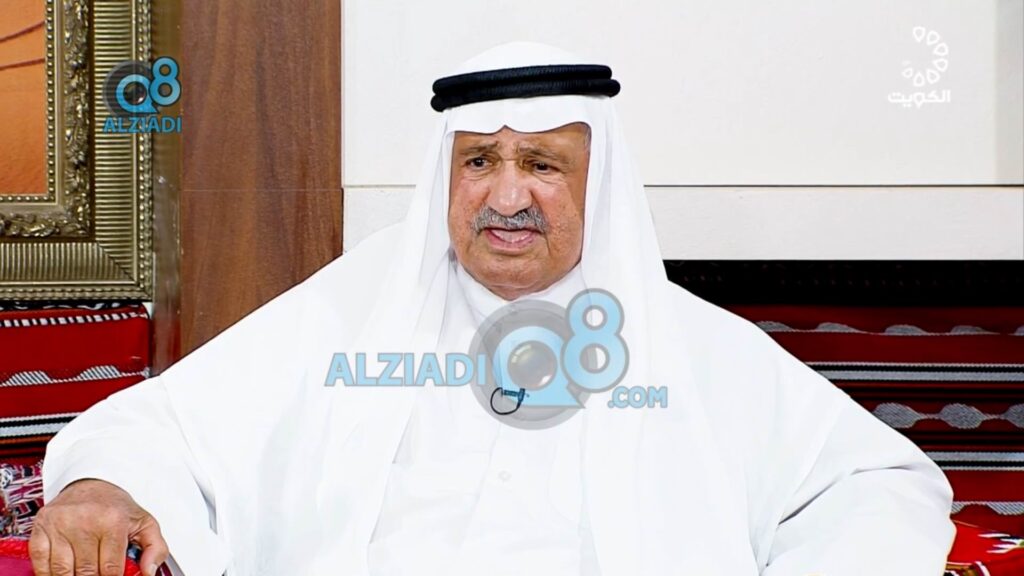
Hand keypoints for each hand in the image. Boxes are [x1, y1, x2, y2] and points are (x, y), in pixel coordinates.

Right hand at [29, 478, 167, 575]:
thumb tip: (149, 572)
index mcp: (112, 521)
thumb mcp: (145, 523)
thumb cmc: (117, 508)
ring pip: (62, 571)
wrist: (92, 483)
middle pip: (86, 572)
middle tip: (98, 572)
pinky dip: (49, 573)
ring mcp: (60, 524)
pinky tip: (64, 571)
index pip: (110, 569)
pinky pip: (40, 563)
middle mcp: (84, 521)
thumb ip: (155, 549)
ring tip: (83, 572)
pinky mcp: (41, 527)